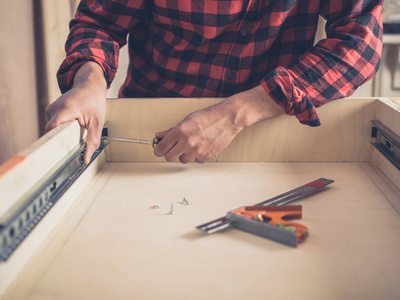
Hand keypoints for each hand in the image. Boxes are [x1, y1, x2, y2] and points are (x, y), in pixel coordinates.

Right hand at [45, 62, 106, 163]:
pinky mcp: (52, 110)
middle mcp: (55, 108)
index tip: (55, 153)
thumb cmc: (94, 101)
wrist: (90, 85)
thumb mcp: (97, 122)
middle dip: (59, 140)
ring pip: (52, 129)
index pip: (51, 129)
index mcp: (66, 109)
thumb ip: (92, 141)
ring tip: (75, 131)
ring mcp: (52, 108)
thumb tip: (86, 158)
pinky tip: (71, 126)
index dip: (52, 141)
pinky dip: (61, 128)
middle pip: (51, 131)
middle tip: (69, 148)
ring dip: (62, 133)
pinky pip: (53, 124)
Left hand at [153, 85, 283, 162]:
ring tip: (191, 144)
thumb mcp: (186, 120)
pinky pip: (196, 161)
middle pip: (169, 157)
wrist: (227, 119)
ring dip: (184, 154)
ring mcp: (197, 151)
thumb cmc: (208, 117)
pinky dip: (196, 156)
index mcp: (180, 131)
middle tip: (173, 149)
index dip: (158, 150)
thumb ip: (171, 130)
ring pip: (183, 160)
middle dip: (169, 153)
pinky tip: (201, 146)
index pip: (161, 148)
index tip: (159, 150)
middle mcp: (187, 142)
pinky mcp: (206, 156)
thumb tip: (159, 136)